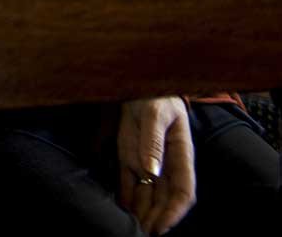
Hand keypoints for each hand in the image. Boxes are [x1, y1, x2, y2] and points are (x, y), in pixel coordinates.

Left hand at [117, 97, 194, 233]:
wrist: (137, 86)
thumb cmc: (154, 97)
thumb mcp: (154, 114)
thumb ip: (153, 141)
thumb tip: (153, 170)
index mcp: (180, 154)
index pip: (183, 190)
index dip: (175, 211)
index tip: (163, 226)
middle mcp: (165, 165)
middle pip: (164, 199)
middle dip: (156, 218)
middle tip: (144, 234)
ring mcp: (147, 163)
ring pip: (148, 195)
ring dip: (142, 213)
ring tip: (134, 229)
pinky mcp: (129, 158)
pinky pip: (129, 183)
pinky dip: (127, 199)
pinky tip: (123, 211)